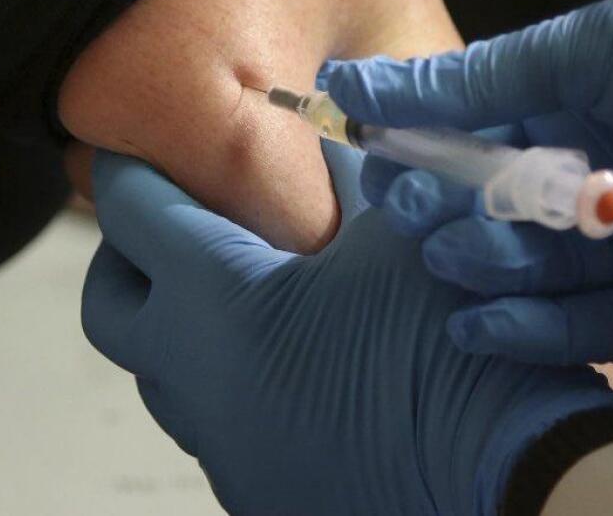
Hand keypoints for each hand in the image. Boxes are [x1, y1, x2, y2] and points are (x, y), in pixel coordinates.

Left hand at [81, 146, 612, 514]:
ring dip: (176, 324)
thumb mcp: (400, 236)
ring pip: (156, 371)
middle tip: (172, 224)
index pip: (133, 213)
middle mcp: (193, 378)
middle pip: (109, 303)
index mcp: (216, 300)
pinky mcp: (250, 487)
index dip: (131, 169)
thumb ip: (351, 176)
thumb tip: (330, 132)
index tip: (138, 150)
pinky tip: (287, 361)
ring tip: (239, 293)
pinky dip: (224, 381)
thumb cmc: (448, 344)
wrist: (503, 470)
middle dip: (128, 255)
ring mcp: (218, 444)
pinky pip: (210, 422)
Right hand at [325, 0, 612, 366]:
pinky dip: (529, 333)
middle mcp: (602, 187)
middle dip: (446, 214)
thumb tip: (360, 84)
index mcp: (580, 114)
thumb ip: (480, 80)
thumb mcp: (593, 49)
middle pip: (494, 216)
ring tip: (457, 251)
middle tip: (415, 210)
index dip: (418, 153)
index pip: (471, 140)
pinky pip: (588, 333)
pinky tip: (476, 322)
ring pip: (531, 278)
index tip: (370, 158)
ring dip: (483, 267)